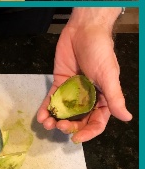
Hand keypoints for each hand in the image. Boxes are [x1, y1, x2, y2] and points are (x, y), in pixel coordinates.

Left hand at [37, 8, 132, 143]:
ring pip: (64, 112)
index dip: (88, 132)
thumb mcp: (109, 77)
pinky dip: (46, 109)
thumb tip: (126, 118)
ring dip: (55, 121)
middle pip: (78, 120)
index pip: (97, 122)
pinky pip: (52, 100)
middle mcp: (88, 98)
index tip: (76, 138)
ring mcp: (73, 92)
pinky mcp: (60, 83)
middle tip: (60, 126)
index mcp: (103, 99)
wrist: (84, 30)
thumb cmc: (101, 52)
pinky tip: (41, 116)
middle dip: (69, 127)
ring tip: (47, 124)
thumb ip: (115, 99)